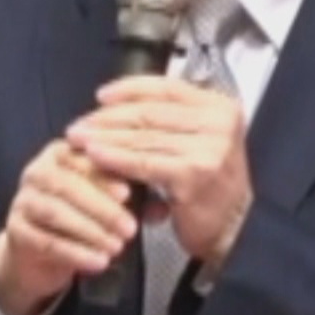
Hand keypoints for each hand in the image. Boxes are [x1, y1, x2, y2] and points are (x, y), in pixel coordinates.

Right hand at [0, 139, 136, 314]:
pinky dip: (75, 252)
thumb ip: (137, 198)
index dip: (106, 175)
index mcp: (62, 153)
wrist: (39, 252)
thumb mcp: (109, 202)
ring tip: (117, 247)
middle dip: (102, 208)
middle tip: (130, 228)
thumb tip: (164, 207)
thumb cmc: (81, 216)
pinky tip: (98, 262)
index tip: (129, 193)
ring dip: (89, 231)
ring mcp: (23, 201)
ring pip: (55, 212)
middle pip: (67, 185)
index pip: (83, 158)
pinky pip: (45, 241)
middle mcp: (38, 171)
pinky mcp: (16, 231)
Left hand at [66, 75, 252, 266]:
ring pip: (143, 136)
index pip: (167, 87)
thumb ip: (171, 121)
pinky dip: (116, 158)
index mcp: (219, 107)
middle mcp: (218, 122)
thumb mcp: (200, 141)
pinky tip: (96, 155)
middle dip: (109, 117)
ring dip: (105, 136)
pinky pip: (144, 162)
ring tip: (79, 138)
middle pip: (151, 112)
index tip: (102, 96)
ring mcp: (208, 148)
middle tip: (81, 123)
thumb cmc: (211, 186)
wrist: (234, 227)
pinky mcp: (193, 173)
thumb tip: (118, 107)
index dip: (130, 89)